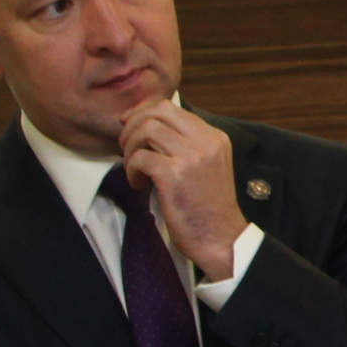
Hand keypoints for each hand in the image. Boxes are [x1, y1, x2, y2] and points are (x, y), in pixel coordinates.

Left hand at [116, 99, 245, 281]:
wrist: (221, 239)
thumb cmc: (208, 208)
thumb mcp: (207, 166)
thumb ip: (187, 145)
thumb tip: (148, 128)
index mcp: (214, 137)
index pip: (171, 107)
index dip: (143, 111)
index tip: (129, 124)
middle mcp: (205, 141)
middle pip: (157, 111)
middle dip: (133, 125)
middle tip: (125, 146)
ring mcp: (191, 156)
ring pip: (146, 130)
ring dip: (130, 148)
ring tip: (134, 168)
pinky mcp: (174, 175)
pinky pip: (140, 157)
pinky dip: (132, 170)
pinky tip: (139, 185)